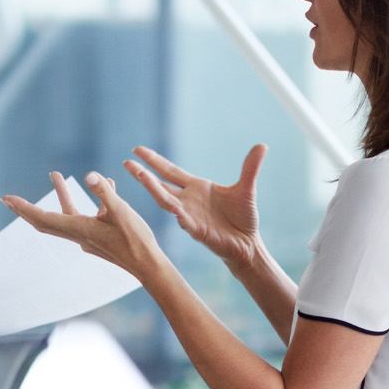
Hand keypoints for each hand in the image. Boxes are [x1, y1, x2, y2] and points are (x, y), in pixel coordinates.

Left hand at [2, 170, 161, 282]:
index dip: (23, 208)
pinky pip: (86, 216)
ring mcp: (88, 237)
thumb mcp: (121, 211)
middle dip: (26, 209)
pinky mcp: (99, 237)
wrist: (149, 267)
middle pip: (43, 221)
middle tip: (8, 200)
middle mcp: (78, 235)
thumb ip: (104, 192)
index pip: (42, 218)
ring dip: (59, 195)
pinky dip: (87, 200)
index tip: (5, 199)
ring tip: (54, 174)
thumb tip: (89, 175)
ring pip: (65, 214)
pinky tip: (106, 184)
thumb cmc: (136, 240)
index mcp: (78, 229)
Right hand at [124, 143, 265, 269]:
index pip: (170, 171)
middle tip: (127, 162)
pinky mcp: (197, 230)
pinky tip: (173, 208)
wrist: (247, 243)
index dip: (154, 161)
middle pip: (161, 184)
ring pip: (166, 200)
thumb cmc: (243, 217)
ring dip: (154, 188)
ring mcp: (189, 215)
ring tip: (141, 176)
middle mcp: (187, 200)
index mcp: (196, 187)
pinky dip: (179, 215)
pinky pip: (184, 221)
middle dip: (143, 173)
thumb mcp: (246, 189)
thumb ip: (250, 168)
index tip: (138, 150)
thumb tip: (262, 145)